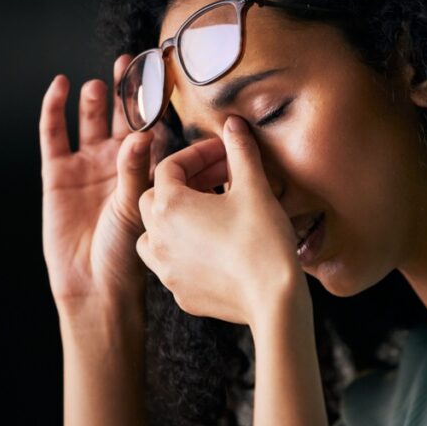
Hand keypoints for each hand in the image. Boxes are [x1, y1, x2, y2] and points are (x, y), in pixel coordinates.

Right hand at [40, 54, 170, 311]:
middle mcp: (117, 163)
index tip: (165, 74)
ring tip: (101, 83)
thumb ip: (137, 169)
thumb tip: (143, 133)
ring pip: (91, 122)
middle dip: (126, 91)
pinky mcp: (58, 172)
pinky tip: (59, 87)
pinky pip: (55, 134)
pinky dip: (55, 110)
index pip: (152, 127)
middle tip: (132, 63)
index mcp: (145, 170)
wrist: (93, 281)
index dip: (157, 102)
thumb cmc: (126, 252)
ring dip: (96, 101)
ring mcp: (87, 165)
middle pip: (122, 117)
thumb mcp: (137, 207)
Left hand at [137, 116, 303, 325]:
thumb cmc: (263, 241)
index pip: (170, 167)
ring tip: (207, 215)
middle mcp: (158, 238)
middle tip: (219, 180)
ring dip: (174, 220)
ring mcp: (166, 269)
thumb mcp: (254, 188)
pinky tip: (215, 248)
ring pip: (153, 235)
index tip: (224, 153)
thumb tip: (233, 125)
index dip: (198, 155)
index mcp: (169, 206)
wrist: (273, 300)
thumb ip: (240, 151)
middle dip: (185, 184)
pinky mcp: (181, 294)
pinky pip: (172, 265)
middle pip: (154, 198)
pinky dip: (185, 251)